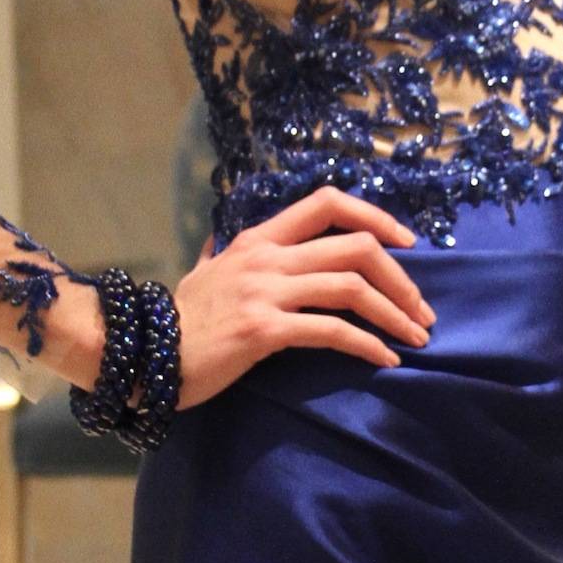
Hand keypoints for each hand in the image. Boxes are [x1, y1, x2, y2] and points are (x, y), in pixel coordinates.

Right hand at [173, 186, 432, 410]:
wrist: (141, 356)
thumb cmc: (178, 321)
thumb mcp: (199, 274)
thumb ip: (215, 255)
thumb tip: (215, 240)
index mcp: (259, 239)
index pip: (328, 203)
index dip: (376, 216)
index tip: (407, 244)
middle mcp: (266, 257)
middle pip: (356, 247)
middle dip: (400, 277)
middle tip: (421, 309)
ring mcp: (264, 292)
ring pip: (351, 286)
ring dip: (395, 312)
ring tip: (417, 337)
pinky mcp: (262, 330)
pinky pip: (331, 331)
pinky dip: (368, 345)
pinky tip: (385, 360)